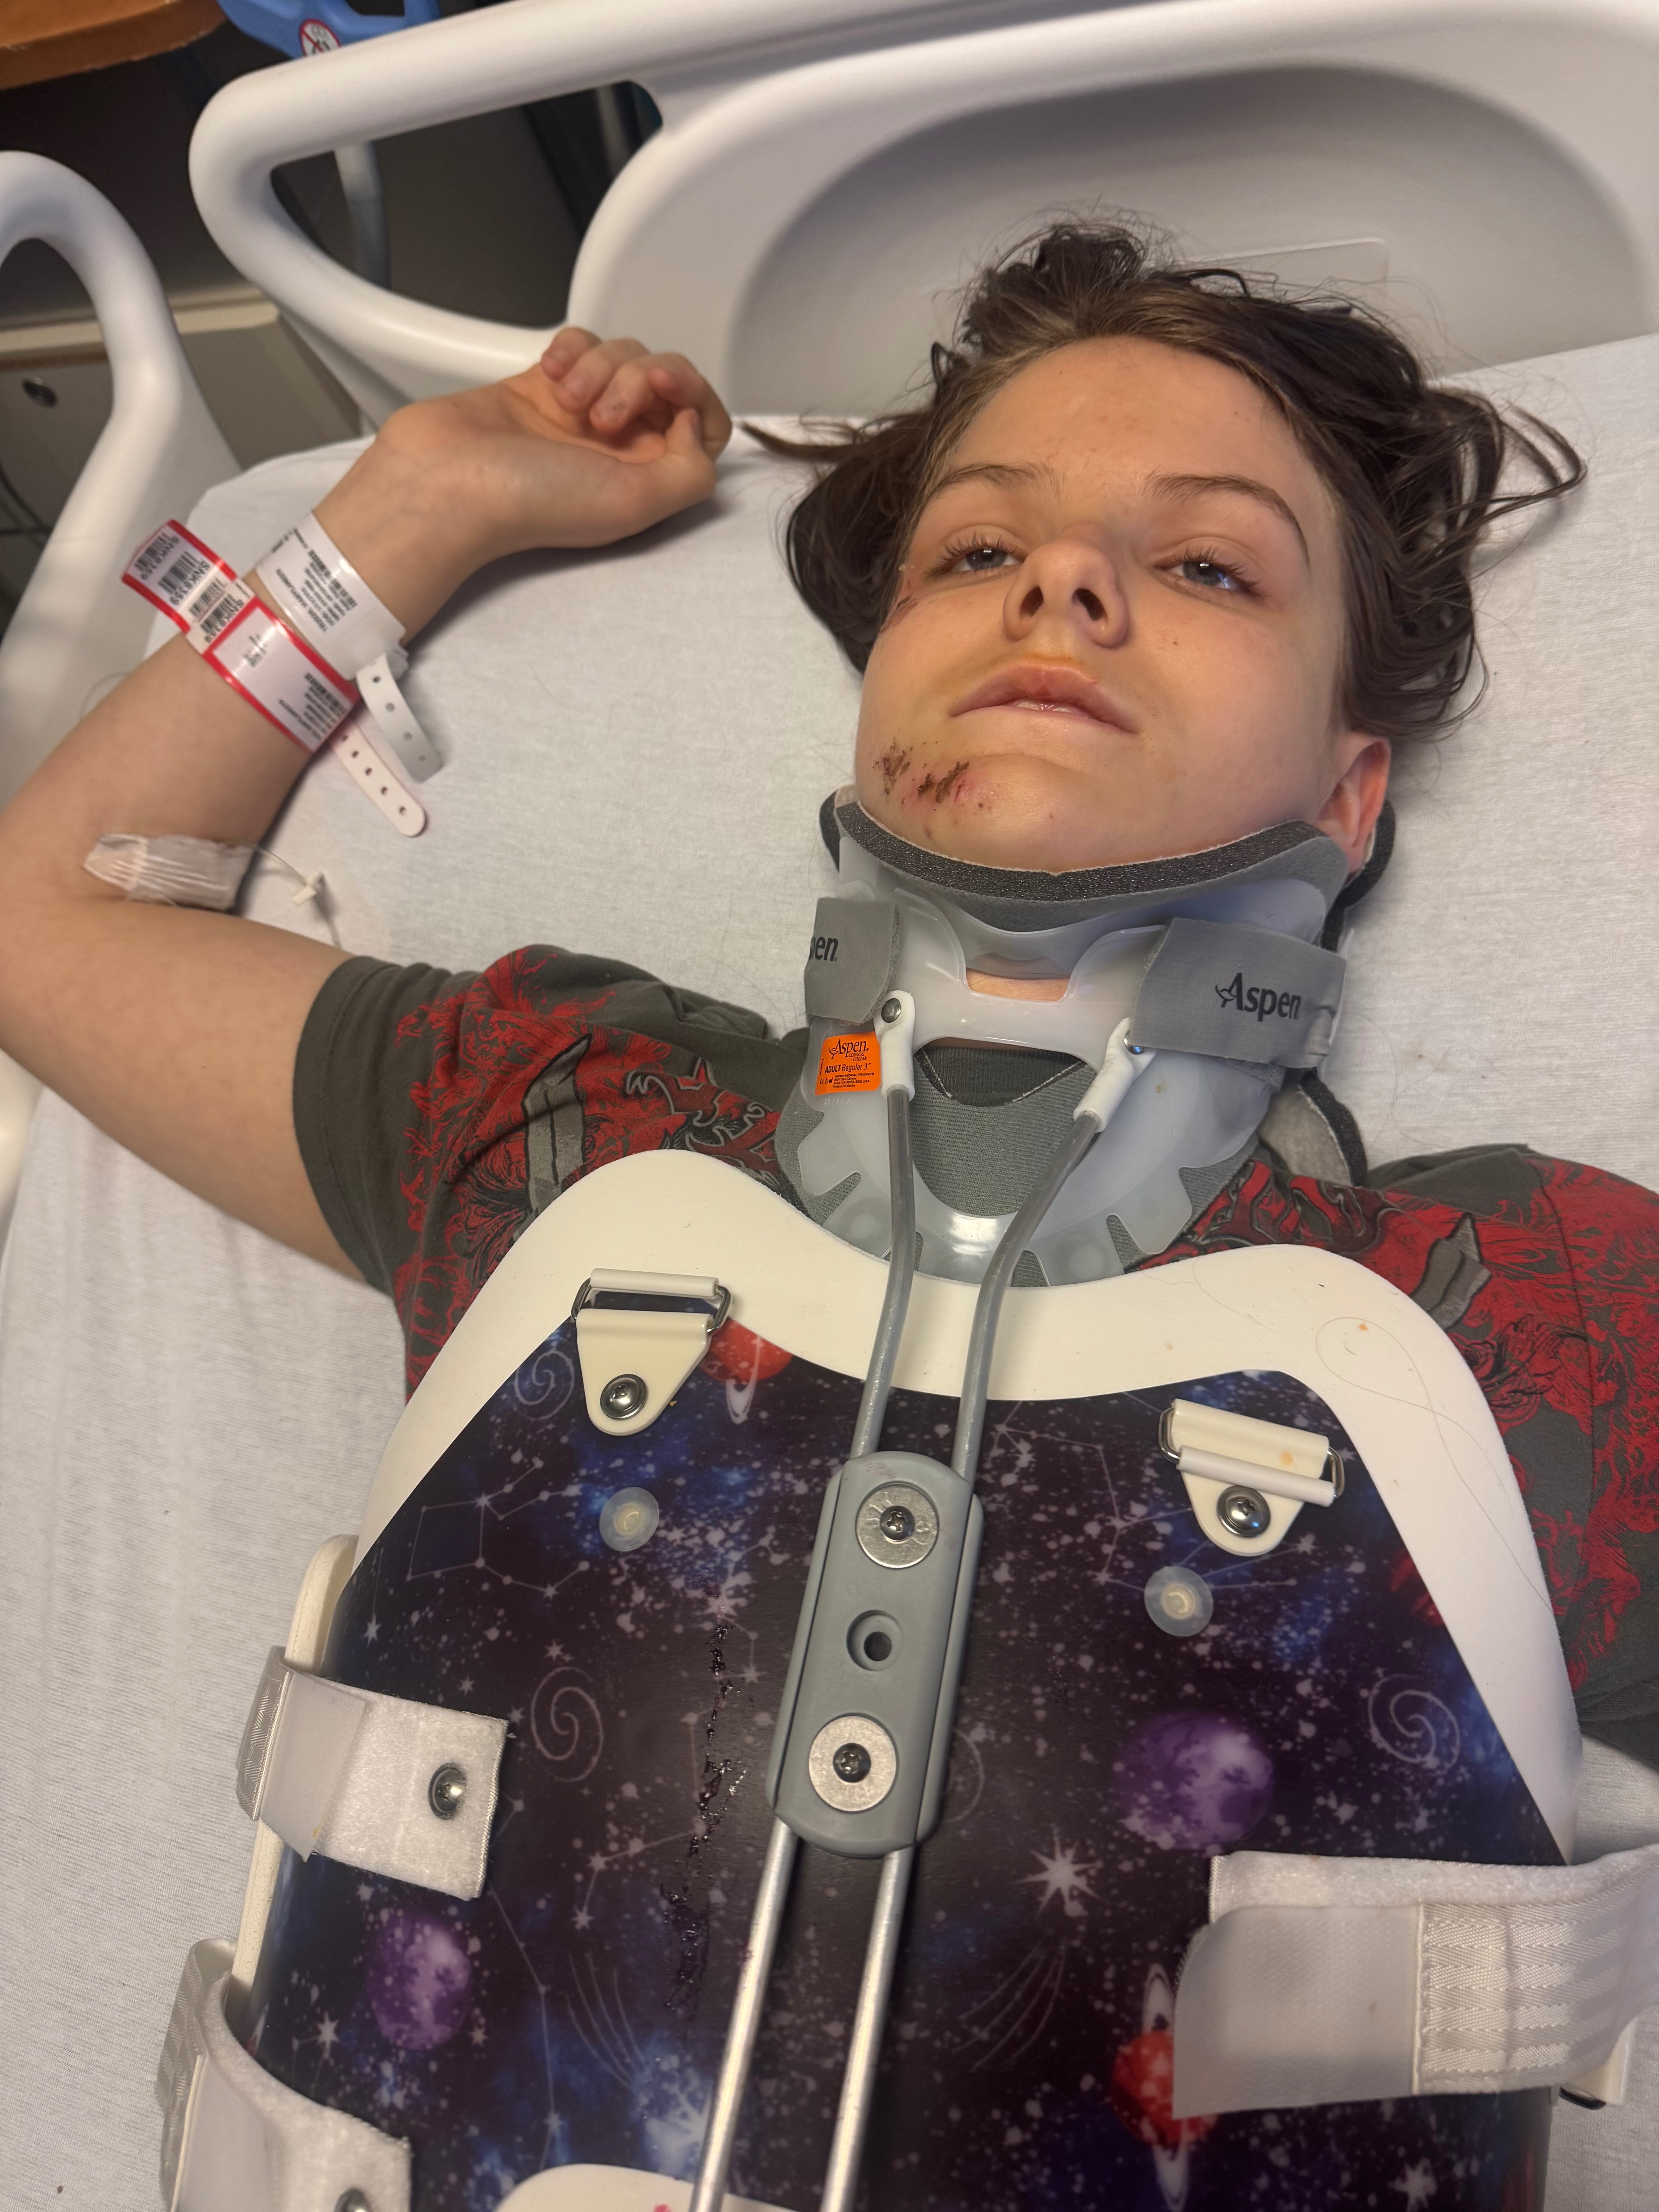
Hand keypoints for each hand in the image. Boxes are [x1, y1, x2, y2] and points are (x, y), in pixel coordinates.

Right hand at [312, 332, 733, 635]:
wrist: (448, 480)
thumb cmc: (529, 500)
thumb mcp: (635, 503)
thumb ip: (690, 471)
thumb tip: (697, 426)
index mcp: (648, 478)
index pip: (705, 424)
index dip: (692, 394)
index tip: (662, 389)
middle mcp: (621, 448)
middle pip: (665, 381)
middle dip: (638, 378)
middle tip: (601, 413)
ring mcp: (583, 415)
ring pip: (623, 355)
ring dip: (599, 367)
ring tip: (566, 401)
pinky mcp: (546, 386)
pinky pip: (582, 344)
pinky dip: (573, 349)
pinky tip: (551, 375)